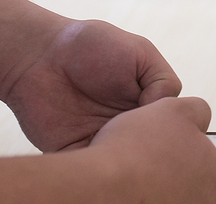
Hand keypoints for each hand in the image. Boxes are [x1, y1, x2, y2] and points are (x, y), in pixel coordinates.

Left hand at [1, 19, 182, 150]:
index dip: (175, 126)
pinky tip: (100, 147)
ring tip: (118, 135)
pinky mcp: (76, 151)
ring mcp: (103, 138)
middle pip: (152, 148)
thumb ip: (163, 81)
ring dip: (127, 157)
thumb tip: (166, 115)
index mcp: (148, 102)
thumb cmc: (91, 45)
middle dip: (153, 148)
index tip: (164, 119)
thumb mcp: (141, 51)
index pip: (174, 125)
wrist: (40, 54)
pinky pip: (92, 169)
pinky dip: (99, 166)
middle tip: (140, 131)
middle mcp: (128, 123)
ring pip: (126, 162)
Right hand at [90, 96, 215, 203]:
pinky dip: (149, 197)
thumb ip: (197, 112)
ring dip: (171, 191)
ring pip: (184, 202)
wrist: (98, 187)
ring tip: (148, 177)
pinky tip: (131, 188)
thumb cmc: (137, 154)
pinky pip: (156, 203)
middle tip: (179, 172)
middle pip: (212, 198)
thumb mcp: (175, 111)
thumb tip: (199, 118)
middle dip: (198, 184)